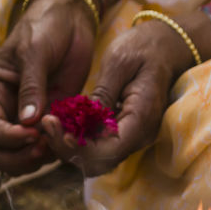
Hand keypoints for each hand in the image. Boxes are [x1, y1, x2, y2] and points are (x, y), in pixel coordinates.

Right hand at [0, 0, 96, 175]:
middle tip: (44, 147)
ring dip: (40, 158)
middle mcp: (7, 110)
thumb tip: (27, 122)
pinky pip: (50, 146)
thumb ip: (31, 87)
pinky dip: (58, 150)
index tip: (33, 134)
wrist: (71, 20)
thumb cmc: (45, 27)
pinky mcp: (52, 120)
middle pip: (0, 153)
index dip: (10, 140)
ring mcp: (29, 119)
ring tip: (59, 142)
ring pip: (23, 156)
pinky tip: (70, 139)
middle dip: (20, 157)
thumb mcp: (34, 52)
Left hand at [43, 10, 210, 176]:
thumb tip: (83, 121)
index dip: (79, 147)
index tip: (55, 127)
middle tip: (46, 124)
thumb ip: (103, 93)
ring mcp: (132, 137)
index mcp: (141, 118)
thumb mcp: (119, 62)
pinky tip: (62, 123)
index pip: (109, 151)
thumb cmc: (143, 48)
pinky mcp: (123, 133)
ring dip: (71, 146)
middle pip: (100, 162)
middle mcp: (139, 135)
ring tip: (49, 122)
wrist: (164, 46)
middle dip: (69, 149)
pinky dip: (78, 140)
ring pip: (97, 159)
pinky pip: (99, 147)